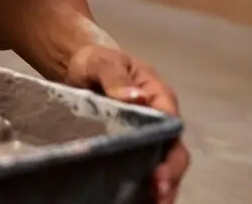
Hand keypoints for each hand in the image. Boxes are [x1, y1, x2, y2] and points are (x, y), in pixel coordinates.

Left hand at [66, 45, 189, 202]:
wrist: (79, 66)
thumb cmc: (96, 61)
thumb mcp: (103, 62)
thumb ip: (116, 76)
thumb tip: (135, 96)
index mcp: (159, 98)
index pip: (171, 129)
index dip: (169, 155)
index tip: (159, 174)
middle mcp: (158, 121)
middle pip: (172, 154)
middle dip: (169, 178)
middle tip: (158, 198)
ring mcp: (146, 136)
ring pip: (160, 166)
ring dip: (159, 188)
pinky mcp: (129, 147)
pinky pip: (140, 169)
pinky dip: (140, 187)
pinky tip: (130, 200)